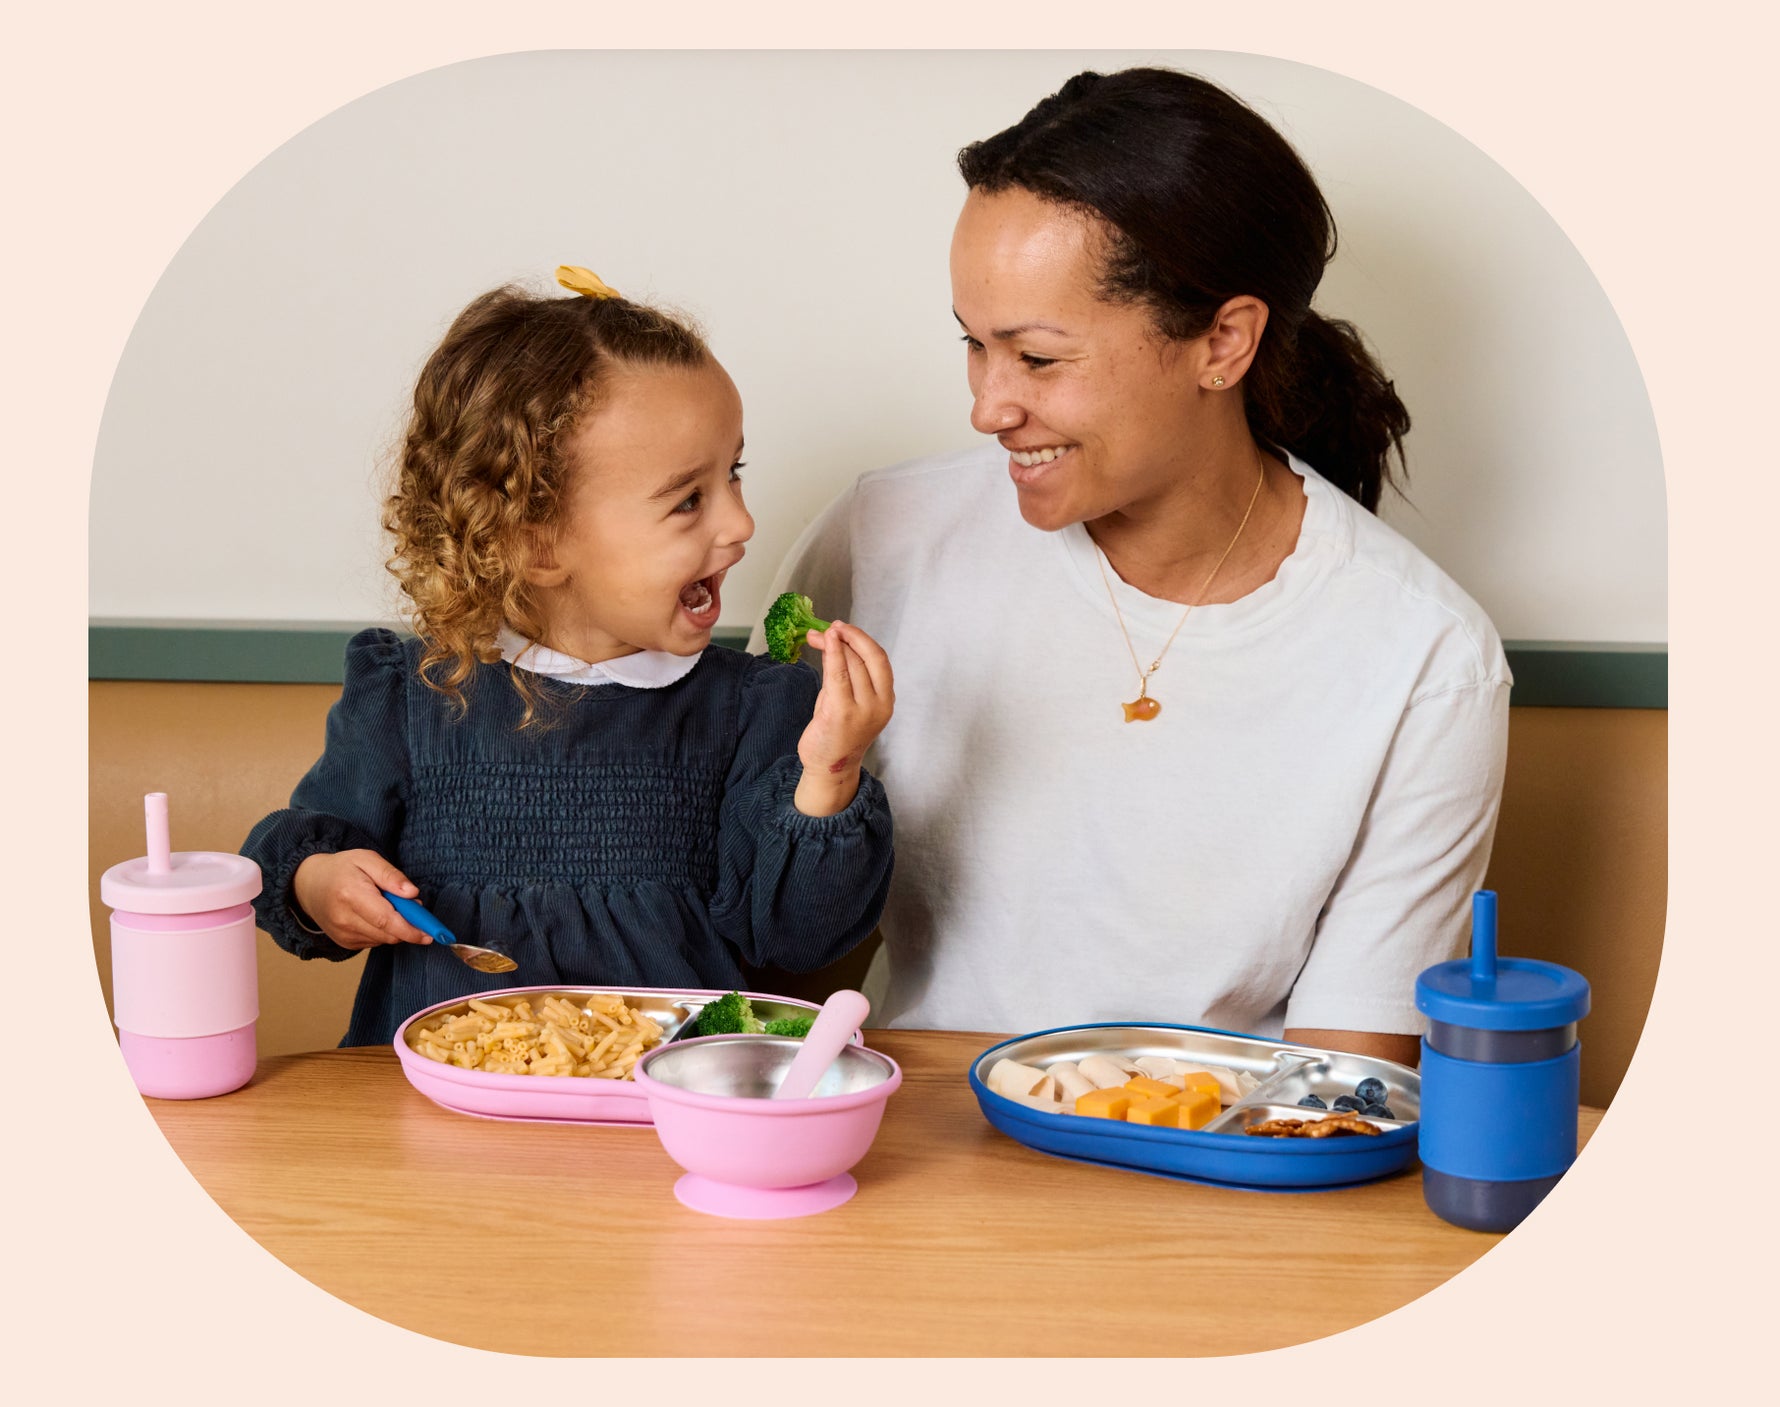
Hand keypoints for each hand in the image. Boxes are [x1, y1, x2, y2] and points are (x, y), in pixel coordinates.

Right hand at [291, 849, 431, 950]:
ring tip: (388, 905)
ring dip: (396, 928)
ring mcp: (342, 934)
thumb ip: (391, 875)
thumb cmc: (341, 869)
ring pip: (384, 939)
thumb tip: (412, 893)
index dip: (411, 929)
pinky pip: (375, 941)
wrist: (309, 885)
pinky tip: (375, 915)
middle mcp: (345, 919)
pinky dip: (383, 931)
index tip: (430, 933)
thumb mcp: (367, 859)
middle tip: (415, 909)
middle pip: (388, 933)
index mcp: (351, 895)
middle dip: (409, 927)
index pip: (386, 919)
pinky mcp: (344, 942)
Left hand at [794, 620, 894, 816]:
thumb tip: (833, 640)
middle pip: (865, 658)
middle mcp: (879, 704)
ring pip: (851, 664)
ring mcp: (862, 710)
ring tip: (817, 636)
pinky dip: (831, 655)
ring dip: (833, 644)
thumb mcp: (848, 700)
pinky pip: (838, 675)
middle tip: (829, 628)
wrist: (830, 767)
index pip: (878, 660)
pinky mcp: (841, 713)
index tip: (842, 628)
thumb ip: (845, 674)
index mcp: (886, 700)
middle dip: (846, 637)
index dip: (861, 638)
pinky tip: (824, 642)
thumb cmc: (838, 732)